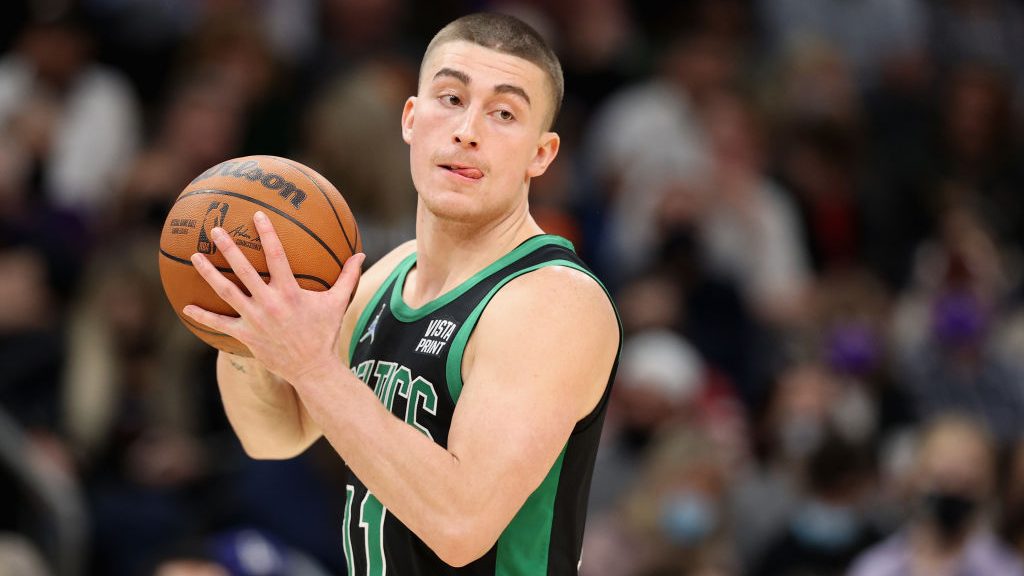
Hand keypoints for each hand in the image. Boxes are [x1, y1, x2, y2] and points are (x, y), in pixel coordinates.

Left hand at [183, 210, 364, 383]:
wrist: (313, 368)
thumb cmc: (325, 333)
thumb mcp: (338, 303)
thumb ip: (348, 277)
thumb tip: (361, 254)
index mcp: (291, 291)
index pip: (277, 256)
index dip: (267, 234)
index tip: (257, 215)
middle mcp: (270, 302)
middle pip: (244, 270)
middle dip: (229, 248)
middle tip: (215, 230)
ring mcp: (255, 319)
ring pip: (227, 292)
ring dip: (209, 273)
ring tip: (195, 256)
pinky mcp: (246, 335)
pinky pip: (220, 324)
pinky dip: (203, 316)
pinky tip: (186, 307)